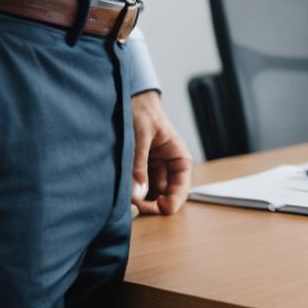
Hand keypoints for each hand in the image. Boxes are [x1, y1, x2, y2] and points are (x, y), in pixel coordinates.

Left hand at [131, 90, 192, 216]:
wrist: (129, 98)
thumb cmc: (142, 110)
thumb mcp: (141, 137)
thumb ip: (139, 165)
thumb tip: (138, 194)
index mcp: (177, 155)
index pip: (182, 183)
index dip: (175, 199)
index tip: (162, 208)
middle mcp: (167, 164)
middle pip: (167, 193)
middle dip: (155, 204)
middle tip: (138, 207)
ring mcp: (153, 168)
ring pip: (151, 193)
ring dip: (141, 199)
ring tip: (128, 200)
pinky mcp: (139, 169)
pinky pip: (138, 186)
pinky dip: (132, 192)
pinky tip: (124, 193)